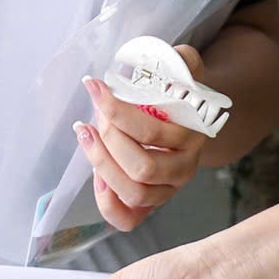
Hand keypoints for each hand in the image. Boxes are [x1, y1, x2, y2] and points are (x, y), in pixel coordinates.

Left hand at [78, 51, 210, 231]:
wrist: (190, 114)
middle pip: (141, 167)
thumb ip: (183, 60)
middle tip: (95, 115)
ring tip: (85, 134)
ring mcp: (168, 188)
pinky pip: (128, 219)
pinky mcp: (151, 202)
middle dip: (109, 138)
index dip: (117, 112)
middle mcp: (184, 166)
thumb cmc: (178, 89)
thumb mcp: (185, 67)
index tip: (95, 87)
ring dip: (101, 164)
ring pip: (134, 192)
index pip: (153, 132)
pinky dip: (107, 202)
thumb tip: (174, 59)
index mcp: (193, 135)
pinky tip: (95, 175)